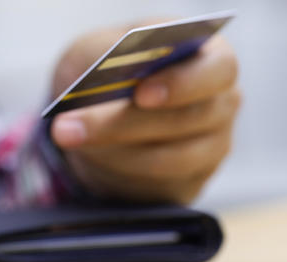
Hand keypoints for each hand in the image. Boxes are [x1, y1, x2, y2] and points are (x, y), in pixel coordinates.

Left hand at [50, 24, 240, 203]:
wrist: (95, 108)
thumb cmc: (106, 68)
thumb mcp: (97, 49)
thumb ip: (106, 53)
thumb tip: (111, 73)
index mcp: (210, 58)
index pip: (217, 71)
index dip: (181, 84)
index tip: (140, 94)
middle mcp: (220, 105)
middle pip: (186, 121)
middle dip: (121, 125)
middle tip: (67, 126)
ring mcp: (210, 149)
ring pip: (167, 161)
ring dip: (111, 152)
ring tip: (67, 137)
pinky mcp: (187, 184)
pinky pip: (154, 187)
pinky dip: (114, 173)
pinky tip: (88, 156)